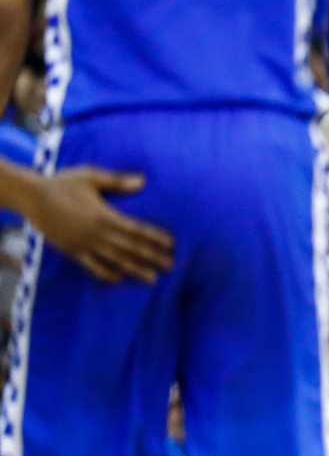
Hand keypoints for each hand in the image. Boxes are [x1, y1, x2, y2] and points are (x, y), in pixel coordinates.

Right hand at [25, 167, 173, 282]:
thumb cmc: (62, 183)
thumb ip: (117, 182)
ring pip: (114, 260)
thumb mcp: (90, 177)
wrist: (31, 198)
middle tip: (170, 266)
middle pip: (130, 248)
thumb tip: (143, 181)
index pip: (136, 230)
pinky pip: (91, 265)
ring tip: (152, 278)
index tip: (171, 244)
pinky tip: (118, 279)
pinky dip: (105, 273)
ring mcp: (84, 244)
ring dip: (135, 269)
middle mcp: (96, 233)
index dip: (154, 238)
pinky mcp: (72, 250)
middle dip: (151, 257)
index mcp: (104, 216)